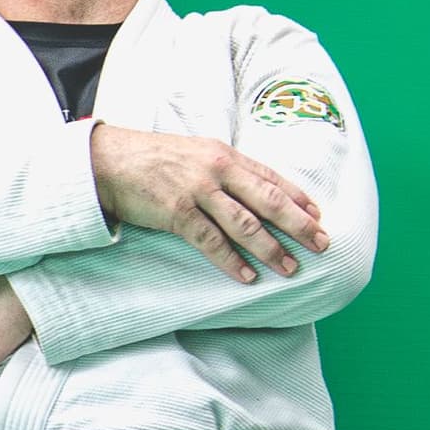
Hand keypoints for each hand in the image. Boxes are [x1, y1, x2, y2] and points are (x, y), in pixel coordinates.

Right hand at [91, 123, 328, 281]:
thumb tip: (251, 190)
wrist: (108, 160)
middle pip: (268, 201)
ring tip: (289, 267)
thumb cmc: (151, 158)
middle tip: (321, 244)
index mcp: (224, 155)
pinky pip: (211, 241)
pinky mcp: (177, 213)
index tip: (318, 216)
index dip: (298, 198)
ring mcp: (197, 192)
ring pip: (245, 224)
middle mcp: (217, 171)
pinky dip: (231, 260)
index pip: (271, 178)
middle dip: (298, 225)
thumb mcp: (195, 154)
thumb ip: (223, 170)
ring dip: (270, 248)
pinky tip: (247, 275)